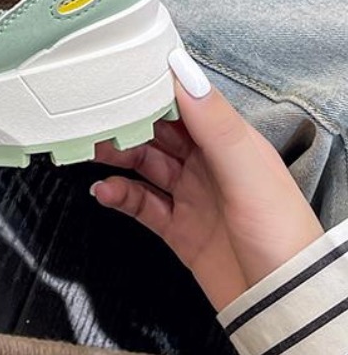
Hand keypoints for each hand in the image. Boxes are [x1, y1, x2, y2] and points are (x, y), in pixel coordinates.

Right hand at [91, 47, 323, 310]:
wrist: (285, 308)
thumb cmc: (283, 237)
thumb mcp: (248, 171)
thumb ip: (213, 121)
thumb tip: (182, 67)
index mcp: (230, 143)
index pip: (184, 102)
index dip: (152, 88)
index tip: (119, 75)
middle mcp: (209, 165)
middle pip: (158, 131)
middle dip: (125, 120)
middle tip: (93, 113)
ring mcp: (192, 197)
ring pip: (143, 163)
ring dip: (116, 154)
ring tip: (91, 148)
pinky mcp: (179, 229)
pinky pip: (140, 203)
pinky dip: (118, 194)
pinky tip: (104, 190)